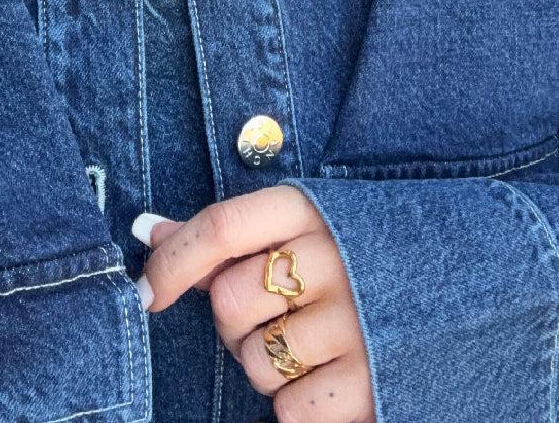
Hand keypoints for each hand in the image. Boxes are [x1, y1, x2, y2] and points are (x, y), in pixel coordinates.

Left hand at [132, 184, 375, 422]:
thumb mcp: (302, 227)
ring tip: (313, 346)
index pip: (220, 226)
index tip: (147, 293)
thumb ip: (226, 233)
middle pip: (227, 300)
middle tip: (275, 317)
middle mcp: (335, 259)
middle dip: (234, 322)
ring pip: (253, 361)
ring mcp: (356, 322)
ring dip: (267, 366)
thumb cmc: (357, 258)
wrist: (468, 285)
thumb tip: (144, 230)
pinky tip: (333, 377)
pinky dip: (300, 405)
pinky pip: (289, 410)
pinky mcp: (371, 384)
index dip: (172, 263)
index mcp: (311, 210)